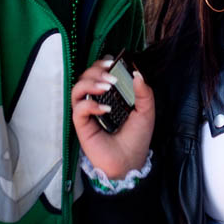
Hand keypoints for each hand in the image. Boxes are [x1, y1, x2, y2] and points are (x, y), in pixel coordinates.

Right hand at [71, 57, 154, 178]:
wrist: (131, 162)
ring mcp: (88, 112)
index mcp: (110, 94)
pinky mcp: (81, 125)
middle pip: (85, 76)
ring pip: (77, 89)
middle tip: (111, 77)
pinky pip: (78, 109)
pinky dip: (90, 105)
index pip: (99, 72)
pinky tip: (105, 110)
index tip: (112, 62)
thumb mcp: (146, 111)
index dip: (102, 63)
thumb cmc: (137, 138)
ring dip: (90, 83)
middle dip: (96, 71)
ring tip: (106, 88)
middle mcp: (96, 100)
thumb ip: (144, 92)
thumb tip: (137, 73)